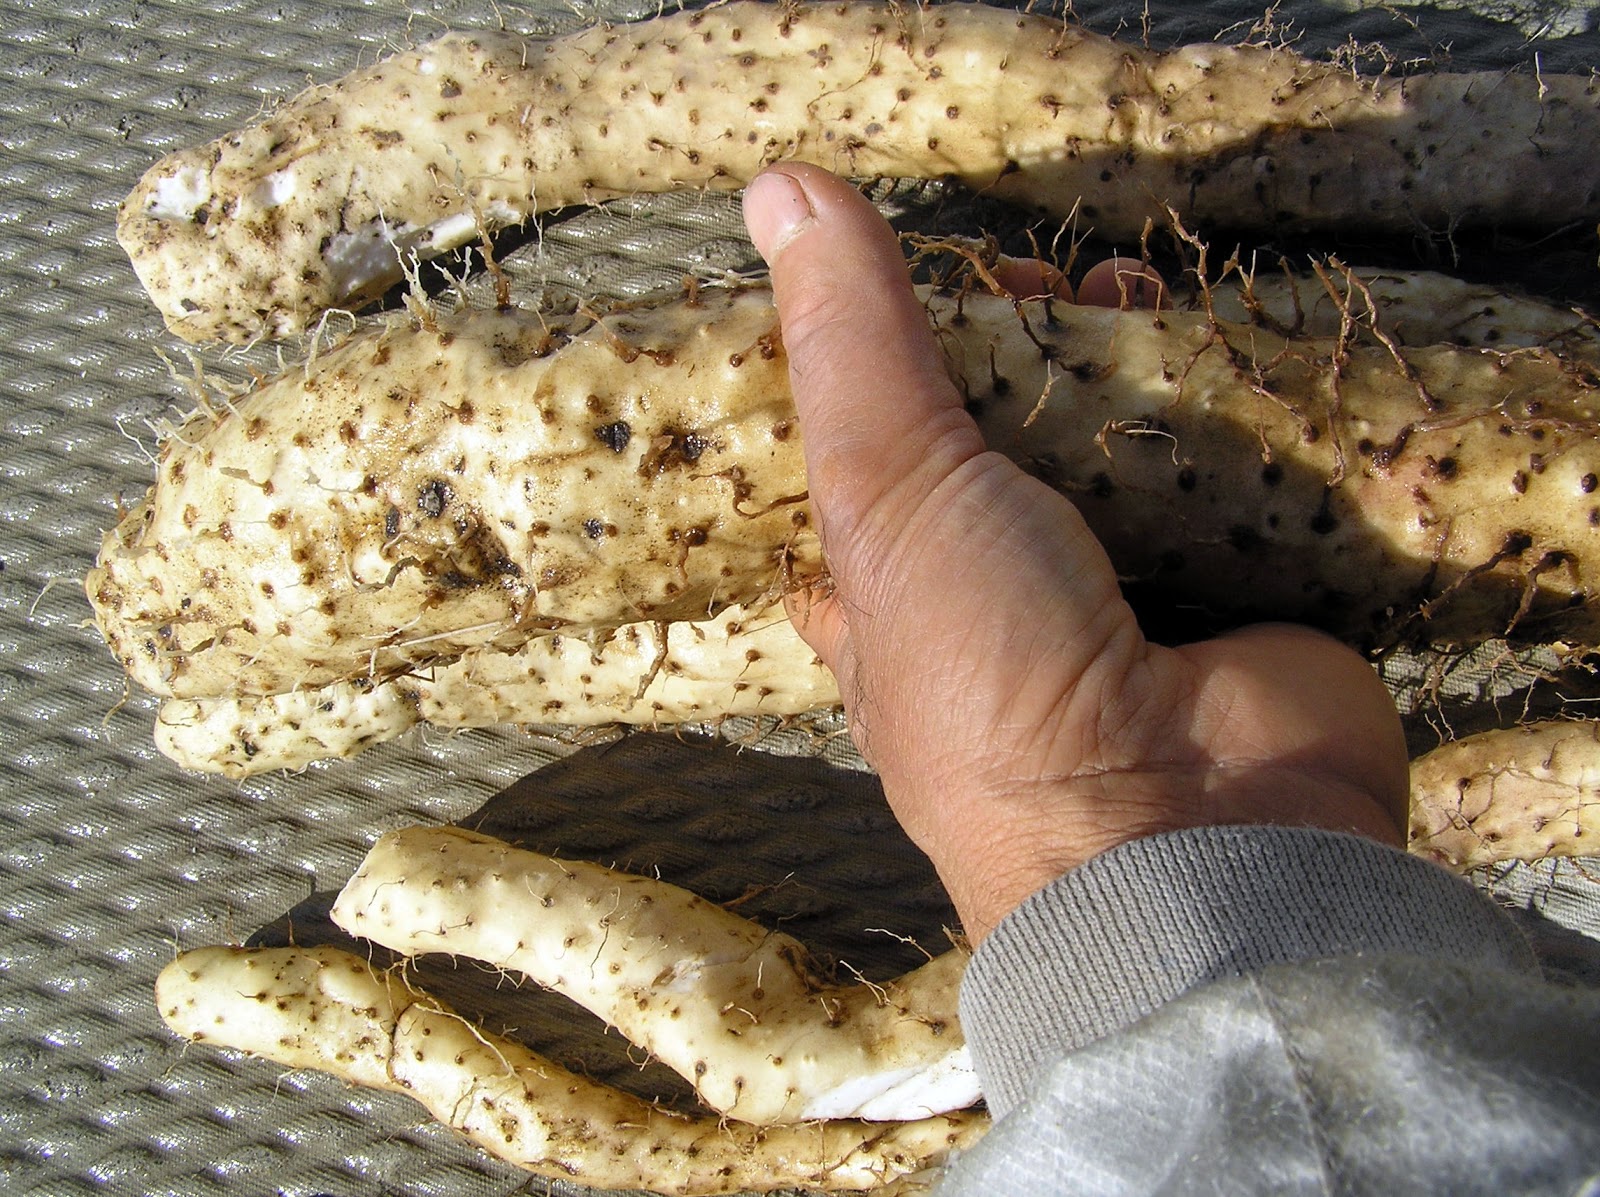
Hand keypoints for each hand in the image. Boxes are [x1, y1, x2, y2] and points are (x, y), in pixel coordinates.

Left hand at [742, 164, 1409, 941]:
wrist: (1186, 836)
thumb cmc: (993, 678)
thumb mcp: (892, 496)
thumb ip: (854, 346)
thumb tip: (776, 187)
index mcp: (892, 602)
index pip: (871, 468)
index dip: (886, 369)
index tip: (913, 283)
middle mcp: (1000, 606)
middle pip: (1002, 443)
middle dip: (1021, 348)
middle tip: (1041, 277)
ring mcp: (1121, 606)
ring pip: (1114, 452)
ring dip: (1124, 364)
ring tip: (1128, 288)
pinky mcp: (1232, 600)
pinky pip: (1224, 479)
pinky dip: (1223, 411)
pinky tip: (1211, 345)